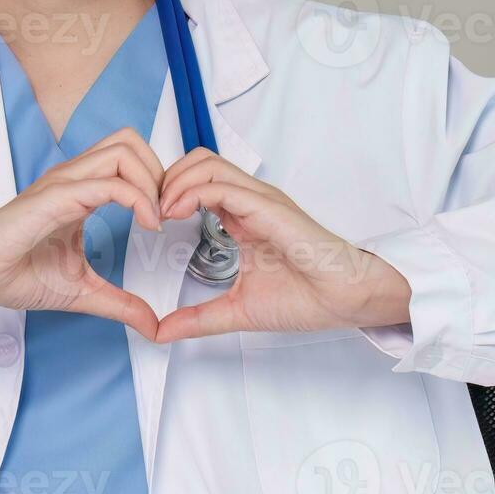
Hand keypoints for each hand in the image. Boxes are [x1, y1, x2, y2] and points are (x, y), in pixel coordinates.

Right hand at [0, 127, 165, 339]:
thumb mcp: (82, 290)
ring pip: (123, 150)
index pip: (129, 157)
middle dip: (160, 172)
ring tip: (156, 219)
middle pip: (131, 141)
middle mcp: (74, 177)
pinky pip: (107, 183)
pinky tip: (146, 225)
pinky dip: (137, 199)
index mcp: (80, 189)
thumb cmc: (15, 273)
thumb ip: (120, 303)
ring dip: (151, 181)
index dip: (158, 181)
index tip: (166, 220)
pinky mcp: (56, 197)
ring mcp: (64, 183)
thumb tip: (152, 325)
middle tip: (166, 213)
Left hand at [153, 148, 411, 343]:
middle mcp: (250, 200)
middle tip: (148, 211)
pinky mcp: (268, 207)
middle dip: (165, 178)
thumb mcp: (238, 310)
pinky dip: (192, 193)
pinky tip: (176, 214)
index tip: (150, 221)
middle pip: (197, 161)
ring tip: (160, 213)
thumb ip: (199, 318)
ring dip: (174, 182)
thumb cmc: (307, 298)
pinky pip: (222, 186)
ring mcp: (260, 199)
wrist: (345, 300)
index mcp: (243, 216)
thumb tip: (162, 332)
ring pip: (206, 164)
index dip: (168, 192)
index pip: (198, 181)